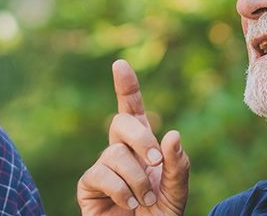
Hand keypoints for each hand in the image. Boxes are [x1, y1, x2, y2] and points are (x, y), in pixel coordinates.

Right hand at [77, 60, 189, 215]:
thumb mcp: (177, 191)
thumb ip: (178, 164)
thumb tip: (171, 133)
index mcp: (143, 147)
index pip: (132, 111)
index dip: (126, 87)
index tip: (120, 65)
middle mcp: (120, 152)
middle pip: (121, 124)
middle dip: (141, 138)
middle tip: (155, 162)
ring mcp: (102, 168)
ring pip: (115, 154)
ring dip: (136, 179)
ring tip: (144, 201)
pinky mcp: (88, 186)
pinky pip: (101, 175)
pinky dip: (121, 190)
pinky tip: (129, 204)